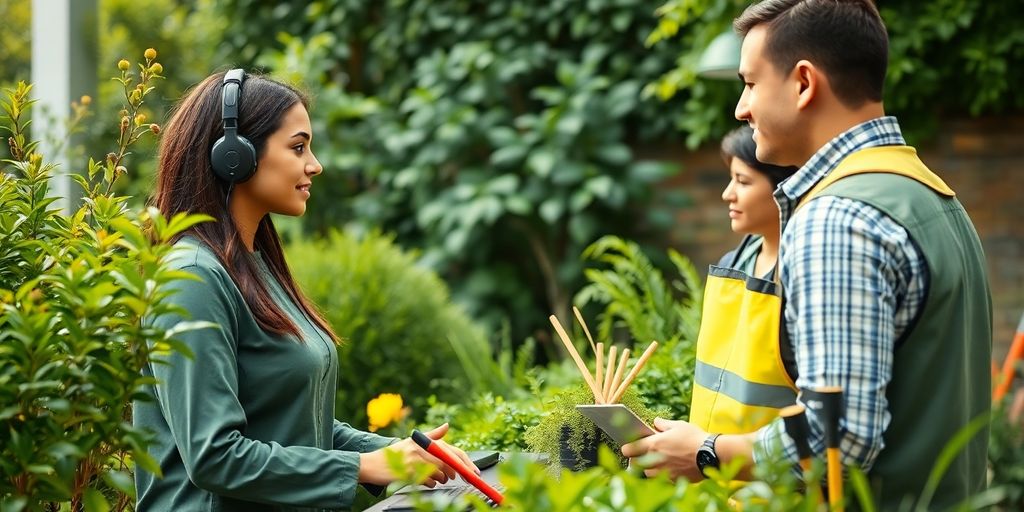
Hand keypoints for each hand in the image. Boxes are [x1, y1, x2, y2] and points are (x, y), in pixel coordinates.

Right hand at [358, 423, 478, 487]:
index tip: (474, 472)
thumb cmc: (394, 454)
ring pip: (440, 473)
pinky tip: (425, 481)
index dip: (466, 462)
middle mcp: (421, 449)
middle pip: (449, 463)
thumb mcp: (412, 441)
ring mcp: (415, 461)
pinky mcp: (408, 472)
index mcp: (425, 441)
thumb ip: (432, 435)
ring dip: (442, 478)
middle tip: (456, 477)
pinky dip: (430, 483)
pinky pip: (428, 481)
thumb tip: (447, 426)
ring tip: (436, 477)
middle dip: (456, 472)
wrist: (371, 464)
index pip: (452, 451)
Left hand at [620, 418, 707, 481]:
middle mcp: (654, 459)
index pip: (629, 450)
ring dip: (649, 468)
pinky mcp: (672, 481)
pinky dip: (662, 476)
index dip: (627, 449)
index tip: (629, 448)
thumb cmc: (694, 438)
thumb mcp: (678, 425)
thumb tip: (655, 422)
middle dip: (638, 459)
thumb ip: (663, 424)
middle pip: (635, 464)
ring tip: (659, 462)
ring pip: (647, 473)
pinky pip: (661, 480)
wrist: (710, 455)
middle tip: (644, 455)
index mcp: (653, 444)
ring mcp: (662, 472)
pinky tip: (670, 469)